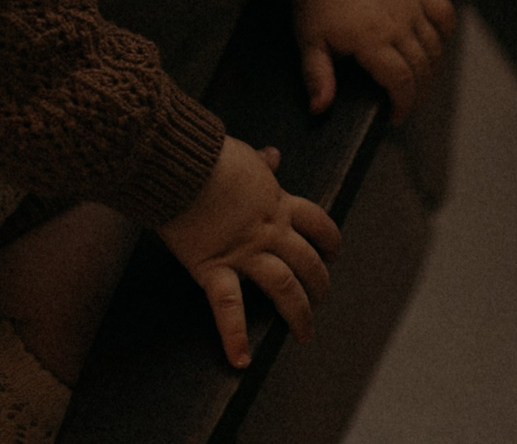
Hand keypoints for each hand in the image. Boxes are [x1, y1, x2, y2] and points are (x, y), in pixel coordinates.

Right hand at [158, 139, 341, 368]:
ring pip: (284, 286)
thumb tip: (273, 156)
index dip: (330, 240)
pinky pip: (228, 307)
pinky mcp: (214, 267)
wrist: (182, 164)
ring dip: (298, 312)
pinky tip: (241, 360)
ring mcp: (245, 252)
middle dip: (319, 283)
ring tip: (304, 332)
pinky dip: (234, 336)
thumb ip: (262, 163)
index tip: (333, 252)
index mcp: (278, 202)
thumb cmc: (210, 156)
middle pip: (307, 260)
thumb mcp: (245, 155)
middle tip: (321, 298)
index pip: (317, 223)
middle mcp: (269, 230)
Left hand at [288, 0, 455, 122]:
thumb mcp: (309, 43)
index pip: (401, 81)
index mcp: (372, 39)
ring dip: (432, 69)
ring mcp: (411, 6)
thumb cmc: (317, 3)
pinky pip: (444, 12)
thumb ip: (317, 76)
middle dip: (417, 94)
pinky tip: (437, 45)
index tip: (395, 117)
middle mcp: (398, 24)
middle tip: (405, 104)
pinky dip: (446, 31)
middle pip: (422, 68)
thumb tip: (320, 108)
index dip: (403, 105)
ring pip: (436, 46)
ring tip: (418, 82)